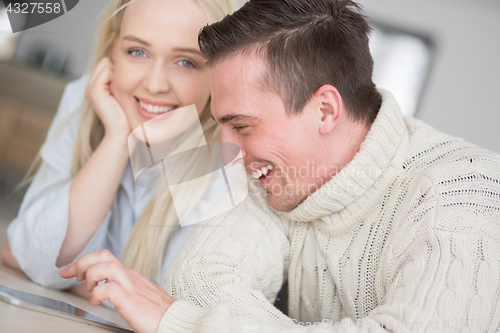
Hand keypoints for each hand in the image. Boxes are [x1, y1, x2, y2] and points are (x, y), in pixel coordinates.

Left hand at [60, 250, 174, 332]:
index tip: (70, 271)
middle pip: (103, 255)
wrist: (173, 319)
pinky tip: (97, 302)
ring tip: (88, 289)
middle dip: (82, 262)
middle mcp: (130, 276)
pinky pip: (108, 288)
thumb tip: (106, 290)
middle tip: (72, 275)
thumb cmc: (157, 312)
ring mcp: (131, 286)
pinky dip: (97, 294)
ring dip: (90, 275)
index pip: (104, 258)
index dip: (84, 261)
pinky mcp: (130, 299)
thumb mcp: (138, 295)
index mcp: (130, 275)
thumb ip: (124, 289)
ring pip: (105, 266)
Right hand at [85, 57, 129, 137]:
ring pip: (106, 64)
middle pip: (105, 62)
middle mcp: (90, 87)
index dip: (118, 71)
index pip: (106, 65)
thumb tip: (127, 68)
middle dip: (117, 71)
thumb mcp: (124, 97)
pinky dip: (117, 78)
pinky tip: (121, 92)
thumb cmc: (127, 118)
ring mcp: (90, 88)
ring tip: (123, 92)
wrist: (122, 133)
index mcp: (96, 89)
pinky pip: (108, 70)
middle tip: (126, 89)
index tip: (128, 87)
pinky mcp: (95, 90)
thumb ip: (120, 83)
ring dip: (118, 75)